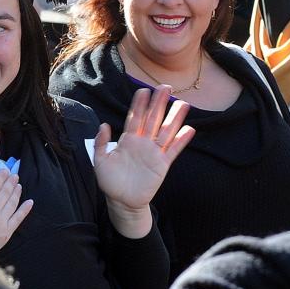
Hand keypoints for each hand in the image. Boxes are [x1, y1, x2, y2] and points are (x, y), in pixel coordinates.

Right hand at [0, 167, 33, 252]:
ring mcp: (0, 223)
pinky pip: (18, 218)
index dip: (1, 176)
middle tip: (14, 175)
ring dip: (17, 192)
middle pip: (5, 192)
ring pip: (13, 203)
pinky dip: (25, 209)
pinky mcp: (5, 234)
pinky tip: (30, 202)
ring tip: (18, 185)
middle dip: (11, 182)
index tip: (5, 170)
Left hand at [94, 86, 194, 237]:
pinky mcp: (162, 164)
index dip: (139, 104)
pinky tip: (189, 129)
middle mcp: (142, 143)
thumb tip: (104, 124)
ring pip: (166, 131)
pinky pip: (173, 150)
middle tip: (165, 87)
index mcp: (127, 140)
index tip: (143, 90)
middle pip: (152, 119)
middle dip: (159, 103)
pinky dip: (182, 140)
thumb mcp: (100, 161)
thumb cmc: (110, 181)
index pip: (135, 118)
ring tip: (183, 104)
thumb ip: (100, 143)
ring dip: (175, 118)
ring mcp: (153, 152)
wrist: (122, 201)